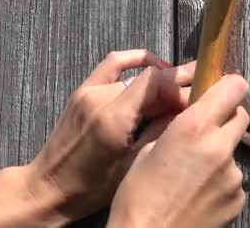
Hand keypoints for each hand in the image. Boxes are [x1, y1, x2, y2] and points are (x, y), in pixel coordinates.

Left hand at [23, 49, 195, 223]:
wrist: (48, 188)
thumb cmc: (90, 187)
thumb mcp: (132, 164)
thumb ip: (159, 131)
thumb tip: (184, 110)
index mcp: (113, 118)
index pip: (156, 83)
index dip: (181, 87)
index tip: (198, 99)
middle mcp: (100, 96)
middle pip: (148, 78)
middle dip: (176, 84)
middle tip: (200, 87)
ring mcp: (88, 90)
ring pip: (135, 74)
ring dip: (160, 79)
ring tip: (180, 87)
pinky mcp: (82, 90)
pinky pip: (113, 64)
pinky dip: (136, 60)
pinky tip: (154, 66)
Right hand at [107, 75, 249, 227]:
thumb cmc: (137, 195)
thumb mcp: (147, 150)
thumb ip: (177, 127)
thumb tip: (191, 117)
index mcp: (194, 126)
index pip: (234, 88)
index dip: (229, 86)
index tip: (222, 89)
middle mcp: (220, 146)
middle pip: (240, 116)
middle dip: (225, 118)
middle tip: (204, 132)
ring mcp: (233, 175)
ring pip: (233, 150)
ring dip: (220, 154)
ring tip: (192, 175)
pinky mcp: (238, 198)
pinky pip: (233, 179)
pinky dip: (220, 182)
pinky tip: (198, 194)